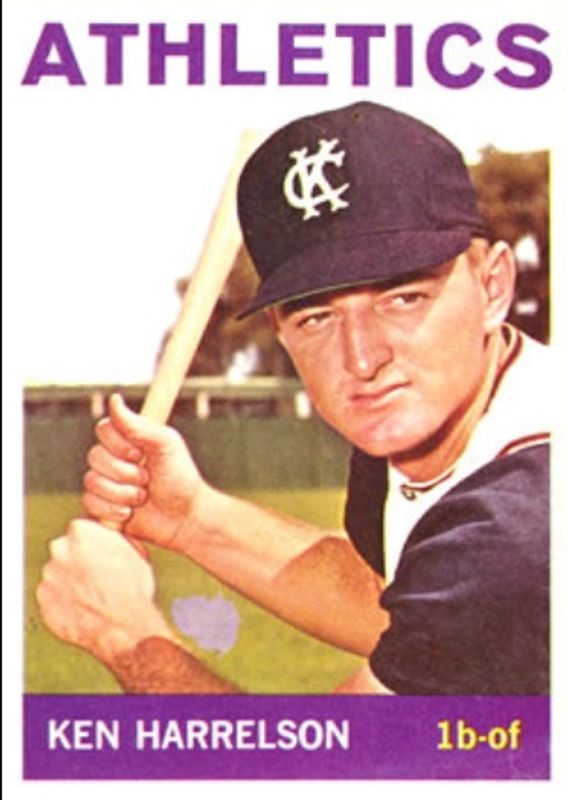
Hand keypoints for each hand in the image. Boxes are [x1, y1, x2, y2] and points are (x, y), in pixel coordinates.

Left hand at [36, 519, 174, 664]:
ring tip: (94, 596)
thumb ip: (110, 537)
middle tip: (97, 576)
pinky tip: (84, 608)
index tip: (101, 555)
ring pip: (58, 574)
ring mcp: (49, 576)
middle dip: (78, 560)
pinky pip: (53, 596)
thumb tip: (105, 530)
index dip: (93, 543)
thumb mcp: (131, 551)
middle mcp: (59, 550)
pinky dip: (64, 601)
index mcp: (81, 532)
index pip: (80, 529)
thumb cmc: (132, 589)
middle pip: (65, 549)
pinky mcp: (43, 601)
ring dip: (71, 581)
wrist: (123, 628)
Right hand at [82, 393, 207, 550]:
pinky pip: (90, 503)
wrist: (185, 517)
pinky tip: (129, 513)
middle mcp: (113, 459)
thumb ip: (137, 425)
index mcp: (128, 439)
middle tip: (147, 479)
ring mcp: (106, 482)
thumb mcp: (165, 445)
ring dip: (122, 493)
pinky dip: (112, 509)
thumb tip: (114, 398)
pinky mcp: (102, 507)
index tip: (141, 454)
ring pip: (91, 482)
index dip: (119, 445)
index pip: (103, 430)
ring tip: (142, 498)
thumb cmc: (180, 478)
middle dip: (125, 472)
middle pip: (94, 456)